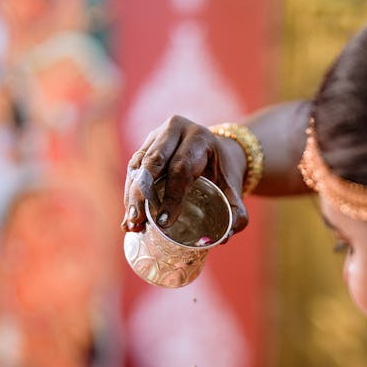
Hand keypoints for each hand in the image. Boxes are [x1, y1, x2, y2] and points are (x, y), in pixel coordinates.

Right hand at [123, 115, 248, 234]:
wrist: (216, 153)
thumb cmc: (223, 174)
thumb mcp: (234, 189)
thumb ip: (238, 213)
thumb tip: (226, 236)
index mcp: (198, 137)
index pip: (181, 167)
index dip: (170, 195)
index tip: (164, 222)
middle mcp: (174, 131)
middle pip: (153, 163)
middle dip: (142, 195)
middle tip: (137, 222)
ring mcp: (156, 137)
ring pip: (138, 166)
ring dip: (132, 196)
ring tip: (130, 223)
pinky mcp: (144, 147)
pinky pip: (133, 170)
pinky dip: (130, 194)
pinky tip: (129, 216)